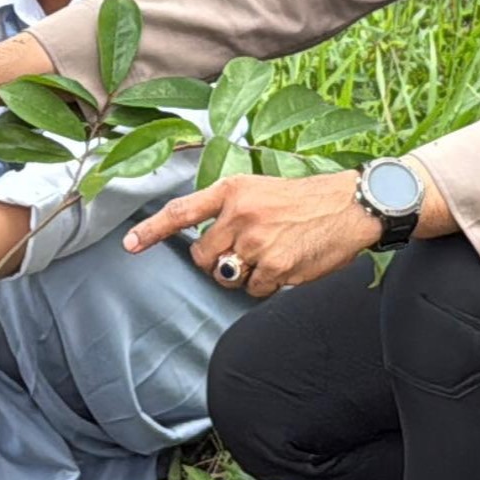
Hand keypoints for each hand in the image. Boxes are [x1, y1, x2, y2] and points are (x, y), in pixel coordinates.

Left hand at [124, 169, 378, 298]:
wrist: (349, 205)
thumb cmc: (305, 199)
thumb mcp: (260, 190)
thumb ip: (229, 211)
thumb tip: (205, 241)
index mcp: (232, 191)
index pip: (182, 212)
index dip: (152, 230)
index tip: (130, 244)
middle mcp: (240, 215)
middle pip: (203, 256)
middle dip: (216, 262)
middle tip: (242, 252)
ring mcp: (257, 243)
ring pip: (228, 276)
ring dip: (244, 274)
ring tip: (270, 254)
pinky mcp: (276, 267)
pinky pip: (255, 290)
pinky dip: (267, 284)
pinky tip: (286, 264)